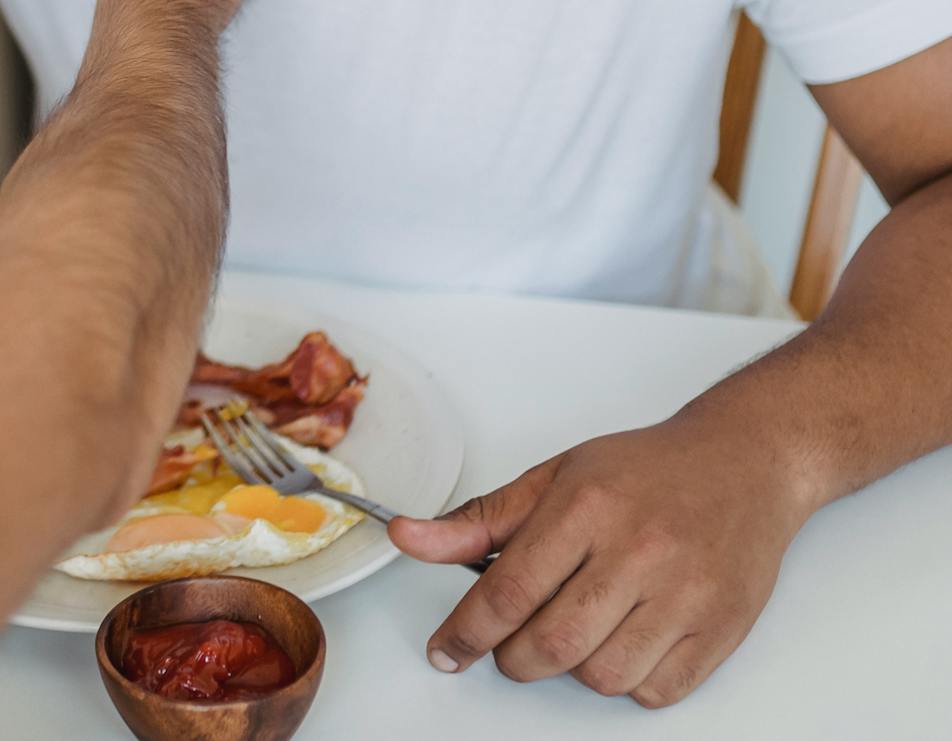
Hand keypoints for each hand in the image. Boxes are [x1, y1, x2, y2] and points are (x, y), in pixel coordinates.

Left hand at [390, 414, 814, 708]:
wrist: (745, 463)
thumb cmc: (646, 470)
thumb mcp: (553, 478)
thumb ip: (479, 520)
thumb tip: (410, 537)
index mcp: (587, 508)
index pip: (508, 590)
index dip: (466, 632)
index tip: (446, 651)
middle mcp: (638, 552)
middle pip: (551, 643)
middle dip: (514, 657)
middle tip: (511, 643)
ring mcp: (686, 595)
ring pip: (601, 675)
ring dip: (571, 669)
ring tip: (575, 631)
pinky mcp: (722, 629)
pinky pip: (655, 691)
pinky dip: (628, 681)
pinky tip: (622, 641)